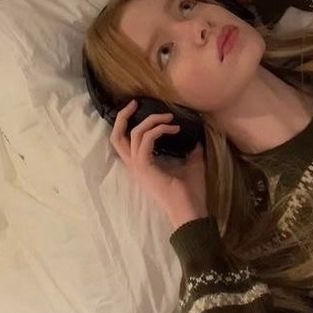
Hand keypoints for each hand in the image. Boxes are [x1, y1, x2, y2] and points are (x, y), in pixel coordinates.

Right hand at [110, 101, 207, 227]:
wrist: (190, 210)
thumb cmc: (190, 192)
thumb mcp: (192, 164)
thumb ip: (191, 150)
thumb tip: (197, 137)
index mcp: (141, 165)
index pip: (123, 142)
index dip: (128, 124)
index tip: (143, 110)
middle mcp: (135, 165)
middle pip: (115, 137)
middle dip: (123, 117)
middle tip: (135, 102)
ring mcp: (138, 166)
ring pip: (133, 134)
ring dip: (151, 121)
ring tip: (169, 117)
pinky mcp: (144, 166)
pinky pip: (145, 140)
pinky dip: (158, 130)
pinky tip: (173, 129)